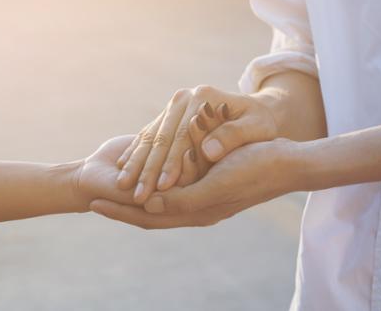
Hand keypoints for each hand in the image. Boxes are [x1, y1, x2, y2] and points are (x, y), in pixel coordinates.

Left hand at [90, 138, 303, 227]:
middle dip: (121, 206)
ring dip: (137, 196)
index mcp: (195, 212)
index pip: (147, 216)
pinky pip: (175, 188)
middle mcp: (196, 210)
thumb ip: (182, 199)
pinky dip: (156, 183)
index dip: (119, 211)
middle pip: (149, 212)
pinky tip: (148, 173)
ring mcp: (203, 199)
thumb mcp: (217, 185)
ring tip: (115, 187)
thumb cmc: (255, 169)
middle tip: (93, 197)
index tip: (92, 201)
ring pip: (160, 201)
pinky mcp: (209, 186)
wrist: (287, 164)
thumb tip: (147, 205)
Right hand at [115, 86, 278, 203]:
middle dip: (147, 168)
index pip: (182, 137)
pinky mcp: (168, 113)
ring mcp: (173, 105)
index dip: (172, 164)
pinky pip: (147, 135)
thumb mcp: (257, 128)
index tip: (164, 188)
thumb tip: (207, 151)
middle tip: (136, 194)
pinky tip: (124, 170)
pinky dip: (135, 153)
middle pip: (160, 137)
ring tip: (124, 186)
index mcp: (203, 98)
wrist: (258, 108)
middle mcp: (184, 98)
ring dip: (136, 163)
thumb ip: (232, 137)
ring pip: (149, 137)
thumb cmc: (261, 123)